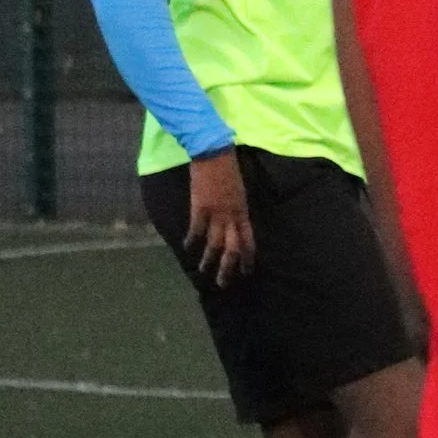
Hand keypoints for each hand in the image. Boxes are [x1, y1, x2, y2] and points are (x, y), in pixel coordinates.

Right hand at [183, 148, 254, 283]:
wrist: (214, 153)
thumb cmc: (228, 169)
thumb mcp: (239, 191)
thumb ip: (237, 208)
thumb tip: (235, 220)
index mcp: (243, 212)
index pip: (248, 240)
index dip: (248, 257)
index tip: (247, 271)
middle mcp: (232, 216)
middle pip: (233, 248)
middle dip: (229, 267)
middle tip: (224, 283)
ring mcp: (216, 213)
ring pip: (214, 243)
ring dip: (209, 260)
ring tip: (203, 271)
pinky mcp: (200, 207)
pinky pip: (197, 229)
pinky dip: (192, 240)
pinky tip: (188, 247)